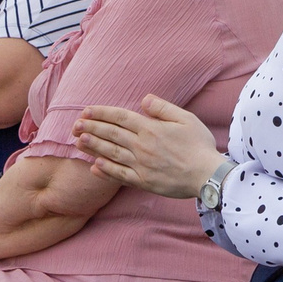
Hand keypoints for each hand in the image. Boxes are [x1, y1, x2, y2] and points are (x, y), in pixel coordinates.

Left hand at [74, 97, 221, 197]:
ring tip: (77, 142)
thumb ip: (163, 108)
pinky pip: (120, 175)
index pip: (120, 117)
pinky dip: (106, 170)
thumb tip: (143, 100)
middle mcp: (142, 146)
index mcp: (151, 129)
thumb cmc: (199, 145)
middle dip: (91, 128)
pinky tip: (94, 166)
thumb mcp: (186, 118)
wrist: (207, 175)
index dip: (101, 113)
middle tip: (75, 125)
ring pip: (111, 153)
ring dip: (93, 147)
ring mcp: (141, 165)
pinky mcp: (143, 181)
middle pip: (111, 134)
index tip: (87, 111)